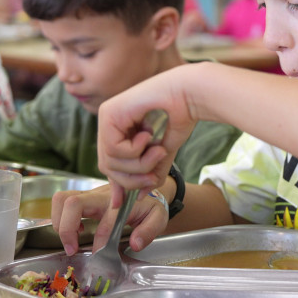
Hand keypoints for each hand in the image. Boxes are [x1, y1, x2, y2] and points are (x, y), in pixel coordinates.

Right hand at [51, 184, 168, 254]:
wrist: (146, 185)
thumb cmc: (150, 204)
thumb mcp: (158, 216)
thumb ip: (149, 230)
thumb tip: (134, 244)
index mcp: (120, 201)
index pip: (105, 219)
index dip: (101, 240)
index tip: (100, 255)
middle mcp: (100, 195)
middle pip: (72, 202)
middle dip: (66, 228)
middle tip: (71, 249)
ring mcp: (89, 194)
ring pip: (62, 199)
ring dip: (59, 221)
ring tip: (70, 240)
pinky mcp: (83, 197)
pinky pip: (62, 201)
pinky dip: (61, 217)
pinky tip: (76, 230)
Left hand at [97, 64, 200, 205]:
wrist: (190, 94)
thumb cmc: (181, 115)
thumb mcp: (163, 151)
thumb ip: (149, 170)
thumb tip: (139, 194)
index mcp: (119, 126)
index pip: (110, 162)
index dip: (117, 184)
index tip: (123, 203)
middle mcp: (108, 120)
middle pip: (107, 165)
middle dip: (131, 178)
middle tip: (153, 179)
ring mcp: (106, 115)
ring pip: (110, 160)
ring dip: (139, 165)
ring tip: (158, 151)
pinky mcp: (109, 113)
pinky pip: (114, 149)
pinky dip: (135, 151)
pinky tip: (149, 134)